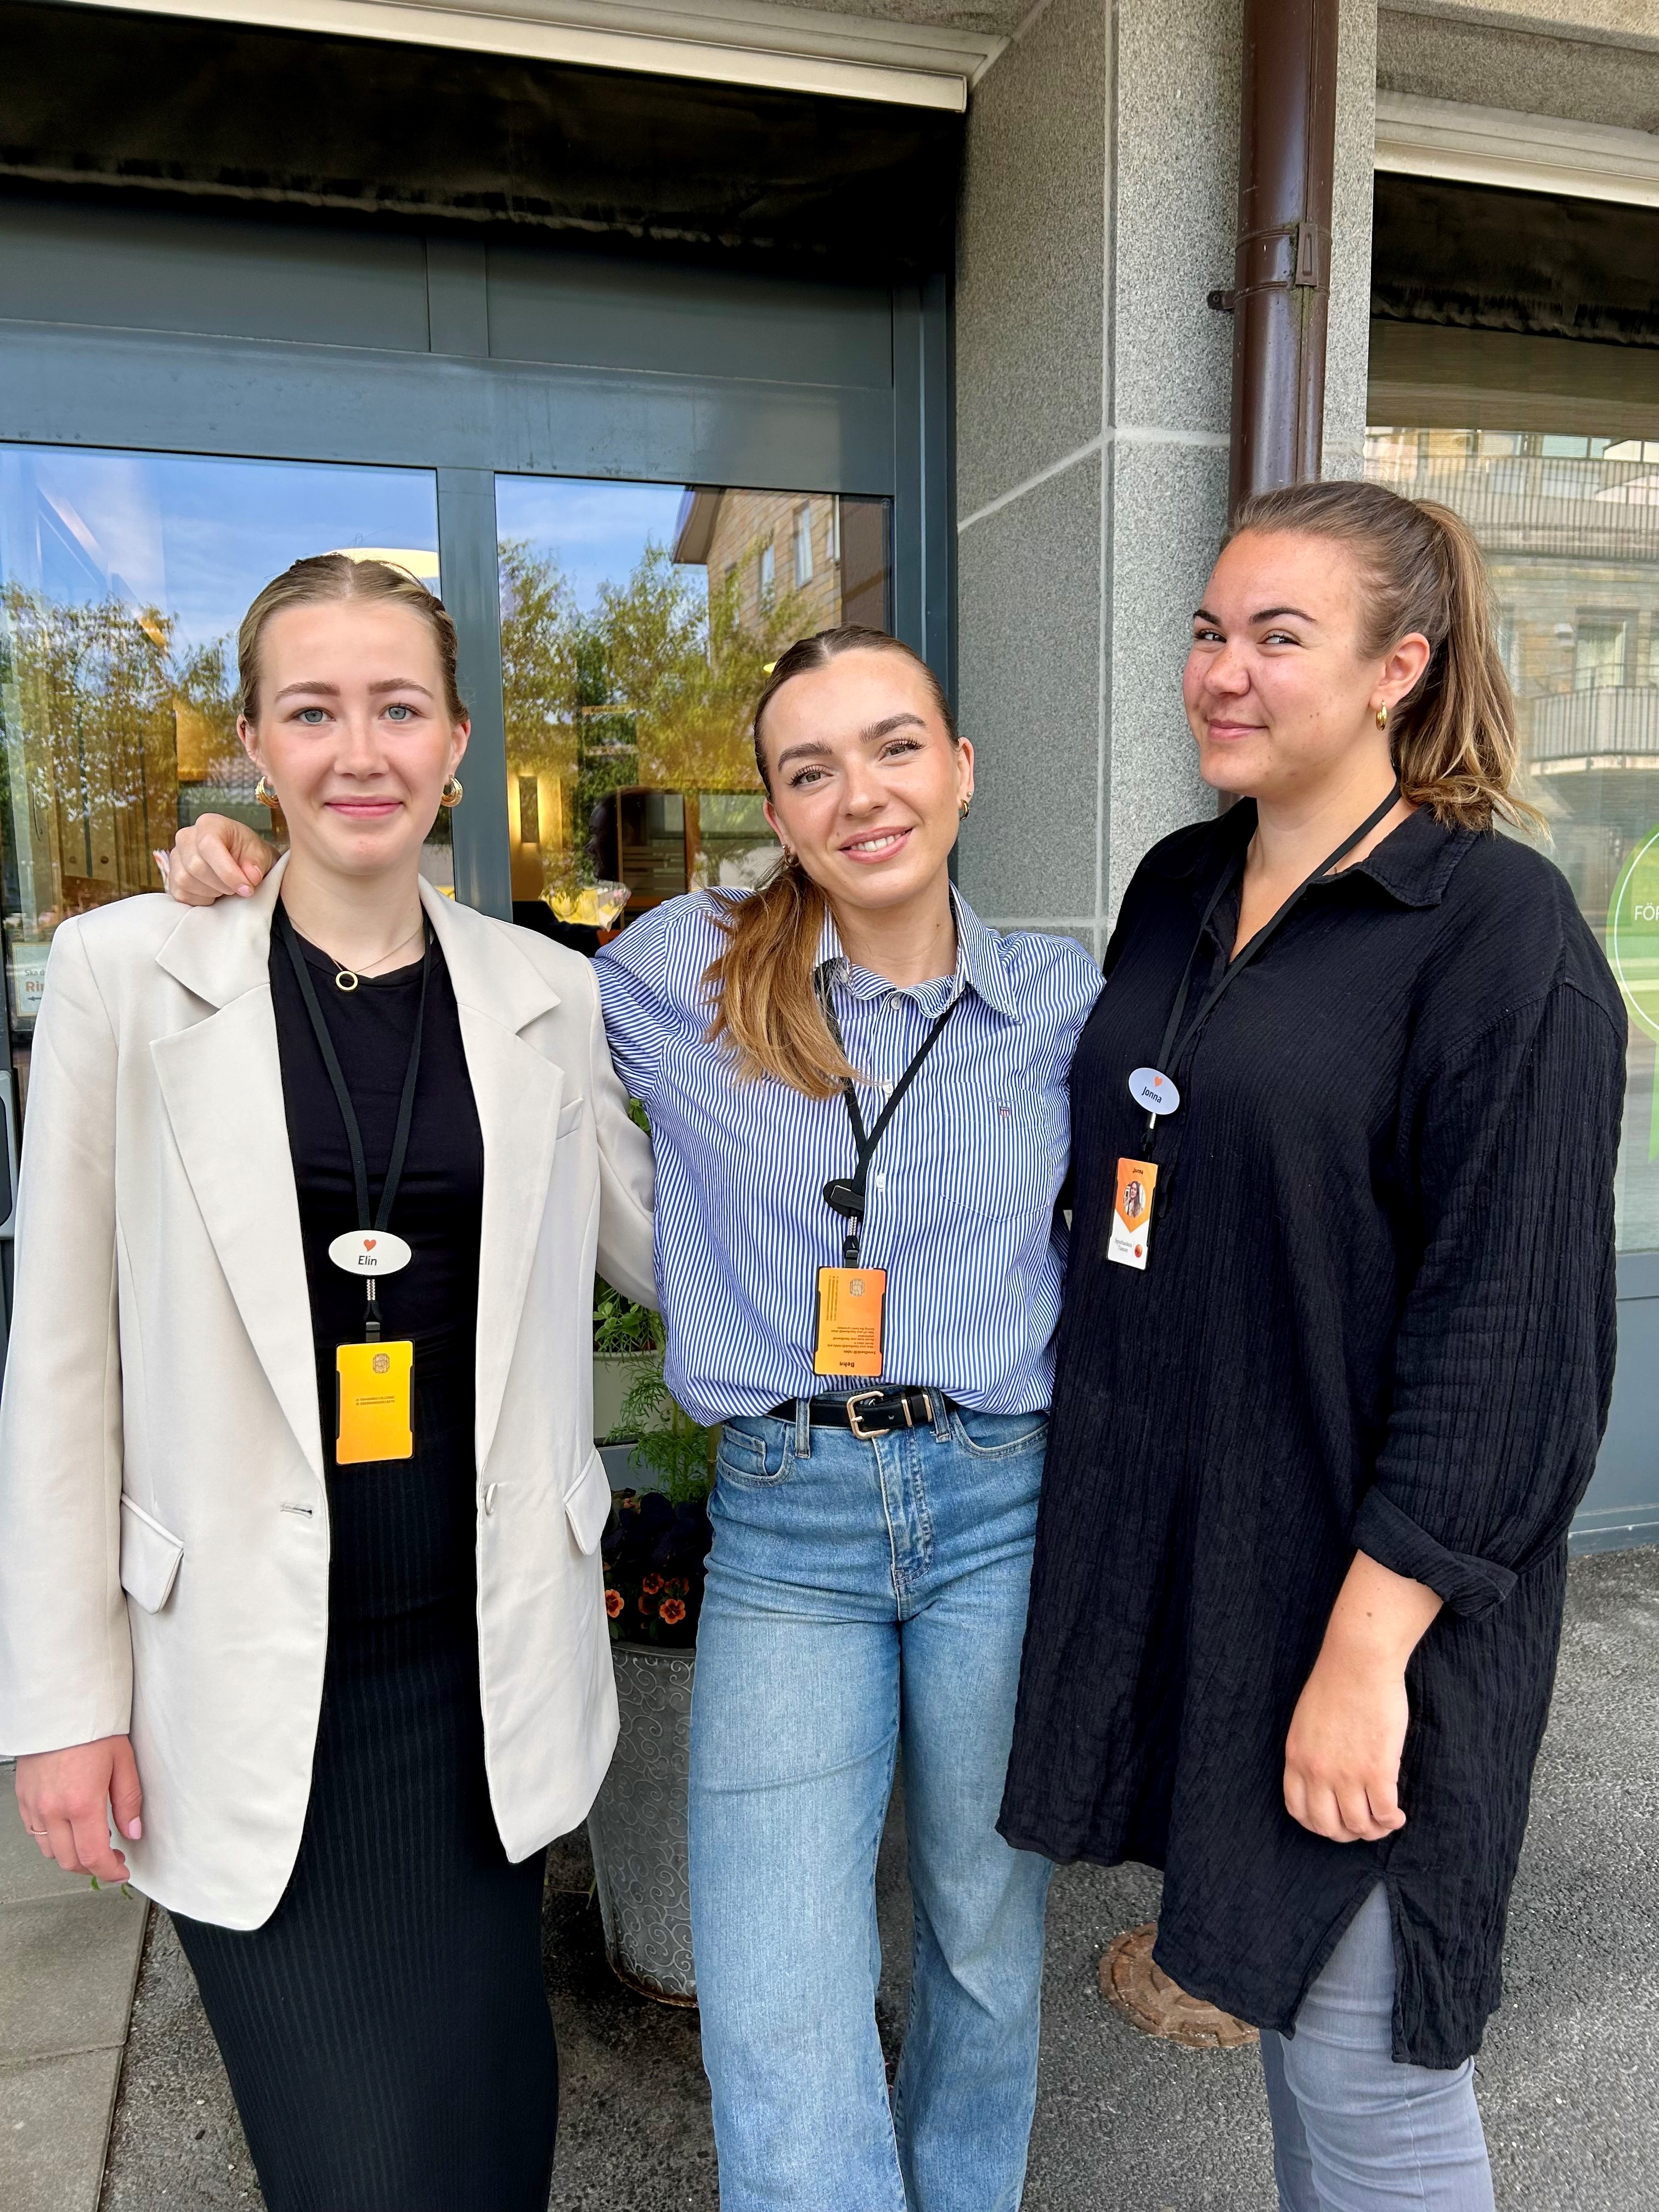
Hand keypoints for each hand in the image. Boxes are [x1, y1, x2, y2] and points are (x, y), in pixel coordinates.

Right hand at [15, 1737, 143, 1883]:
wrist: (59, 1706)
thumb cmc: (91, 1727)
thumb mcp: (122, 1761)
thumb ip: (128, 1801)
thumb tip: (133, 1831)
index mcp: (81, 1802)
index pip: (92, 1856)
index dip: (109, 1871)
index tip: (119, 1870)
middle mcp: (53, 1808)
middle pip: (69, 1860)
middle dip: (92, 1867)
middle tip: (110, 1858)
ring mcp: (34, 1805)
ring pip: (49, 1851)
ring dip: (71, 1854)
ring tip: (91, 1840)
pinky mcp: (23, 1798)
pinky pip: (35, 1832)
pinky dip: (52, 1838)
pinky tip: (68, 1826)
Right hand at [158, 814, 273, 905]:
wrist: (241, 862)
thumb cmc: (248, 854)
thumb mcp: (260, 854)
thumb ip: (256, 864)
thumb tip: (251, 877)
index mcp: (209, 824)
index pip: (208, 846)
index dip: (227, 872)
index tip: (246, 888)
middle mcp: (186, 837)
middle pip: (195, 866)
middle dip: (222, 884)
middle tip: (239, 888)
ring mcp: (175, 857)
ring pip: (185, 881)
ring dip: (212, 892)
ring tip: (226, 887)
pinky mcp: (171, 877)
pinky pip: (181, 894)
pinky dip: (202, 899)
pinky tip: (214, 892)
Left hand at [1283, 1642, 1410, 1842]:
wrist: (1358, 1662)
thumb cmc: (1336, 1684)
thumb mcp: (1305, 1722)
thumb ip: (1310, 1752)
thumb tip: (1323, 1780)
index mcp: (1296, 1757)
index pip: (1298, 1810)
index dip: (1318, 1824)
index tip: (1334, 1822)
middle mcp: (1318, 1771)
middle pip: (1327, 1826)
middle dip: (1346, 1834)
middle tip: (1363, 1826)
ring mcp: (1347, 1773)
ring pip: (1358, 1825)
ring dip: (1374, 1830)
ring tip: (1385, 1821)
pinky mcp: (1377, 1770)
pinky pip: (1385, 1813)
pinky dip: (1392, 1821)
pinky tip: (1397, 1815)